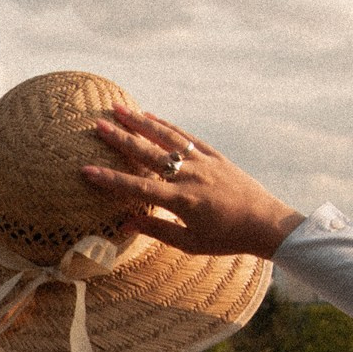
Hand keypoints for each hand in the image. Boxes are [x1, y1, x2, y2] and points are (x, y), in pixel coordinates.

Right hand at [82, 107, 302, 259]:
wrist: (265, 223)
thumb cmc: (227, 238)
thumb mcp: (190, 243)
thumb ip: (157, 231)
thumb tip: (126, 223)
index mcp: (182, 201)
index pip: (138, 188)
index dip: (110, 180)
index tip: (86, 170)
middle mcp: (190, 176)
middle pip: (149, 154)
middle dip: (121, 139)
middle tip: (98, 125)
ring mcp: (203, 162)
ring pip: (166, 137)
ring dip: (140, 121)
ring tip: (118, 108)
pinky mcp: (214, 156)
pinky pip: (186, 136)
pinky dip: (167, 125)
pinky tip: (150, 116)